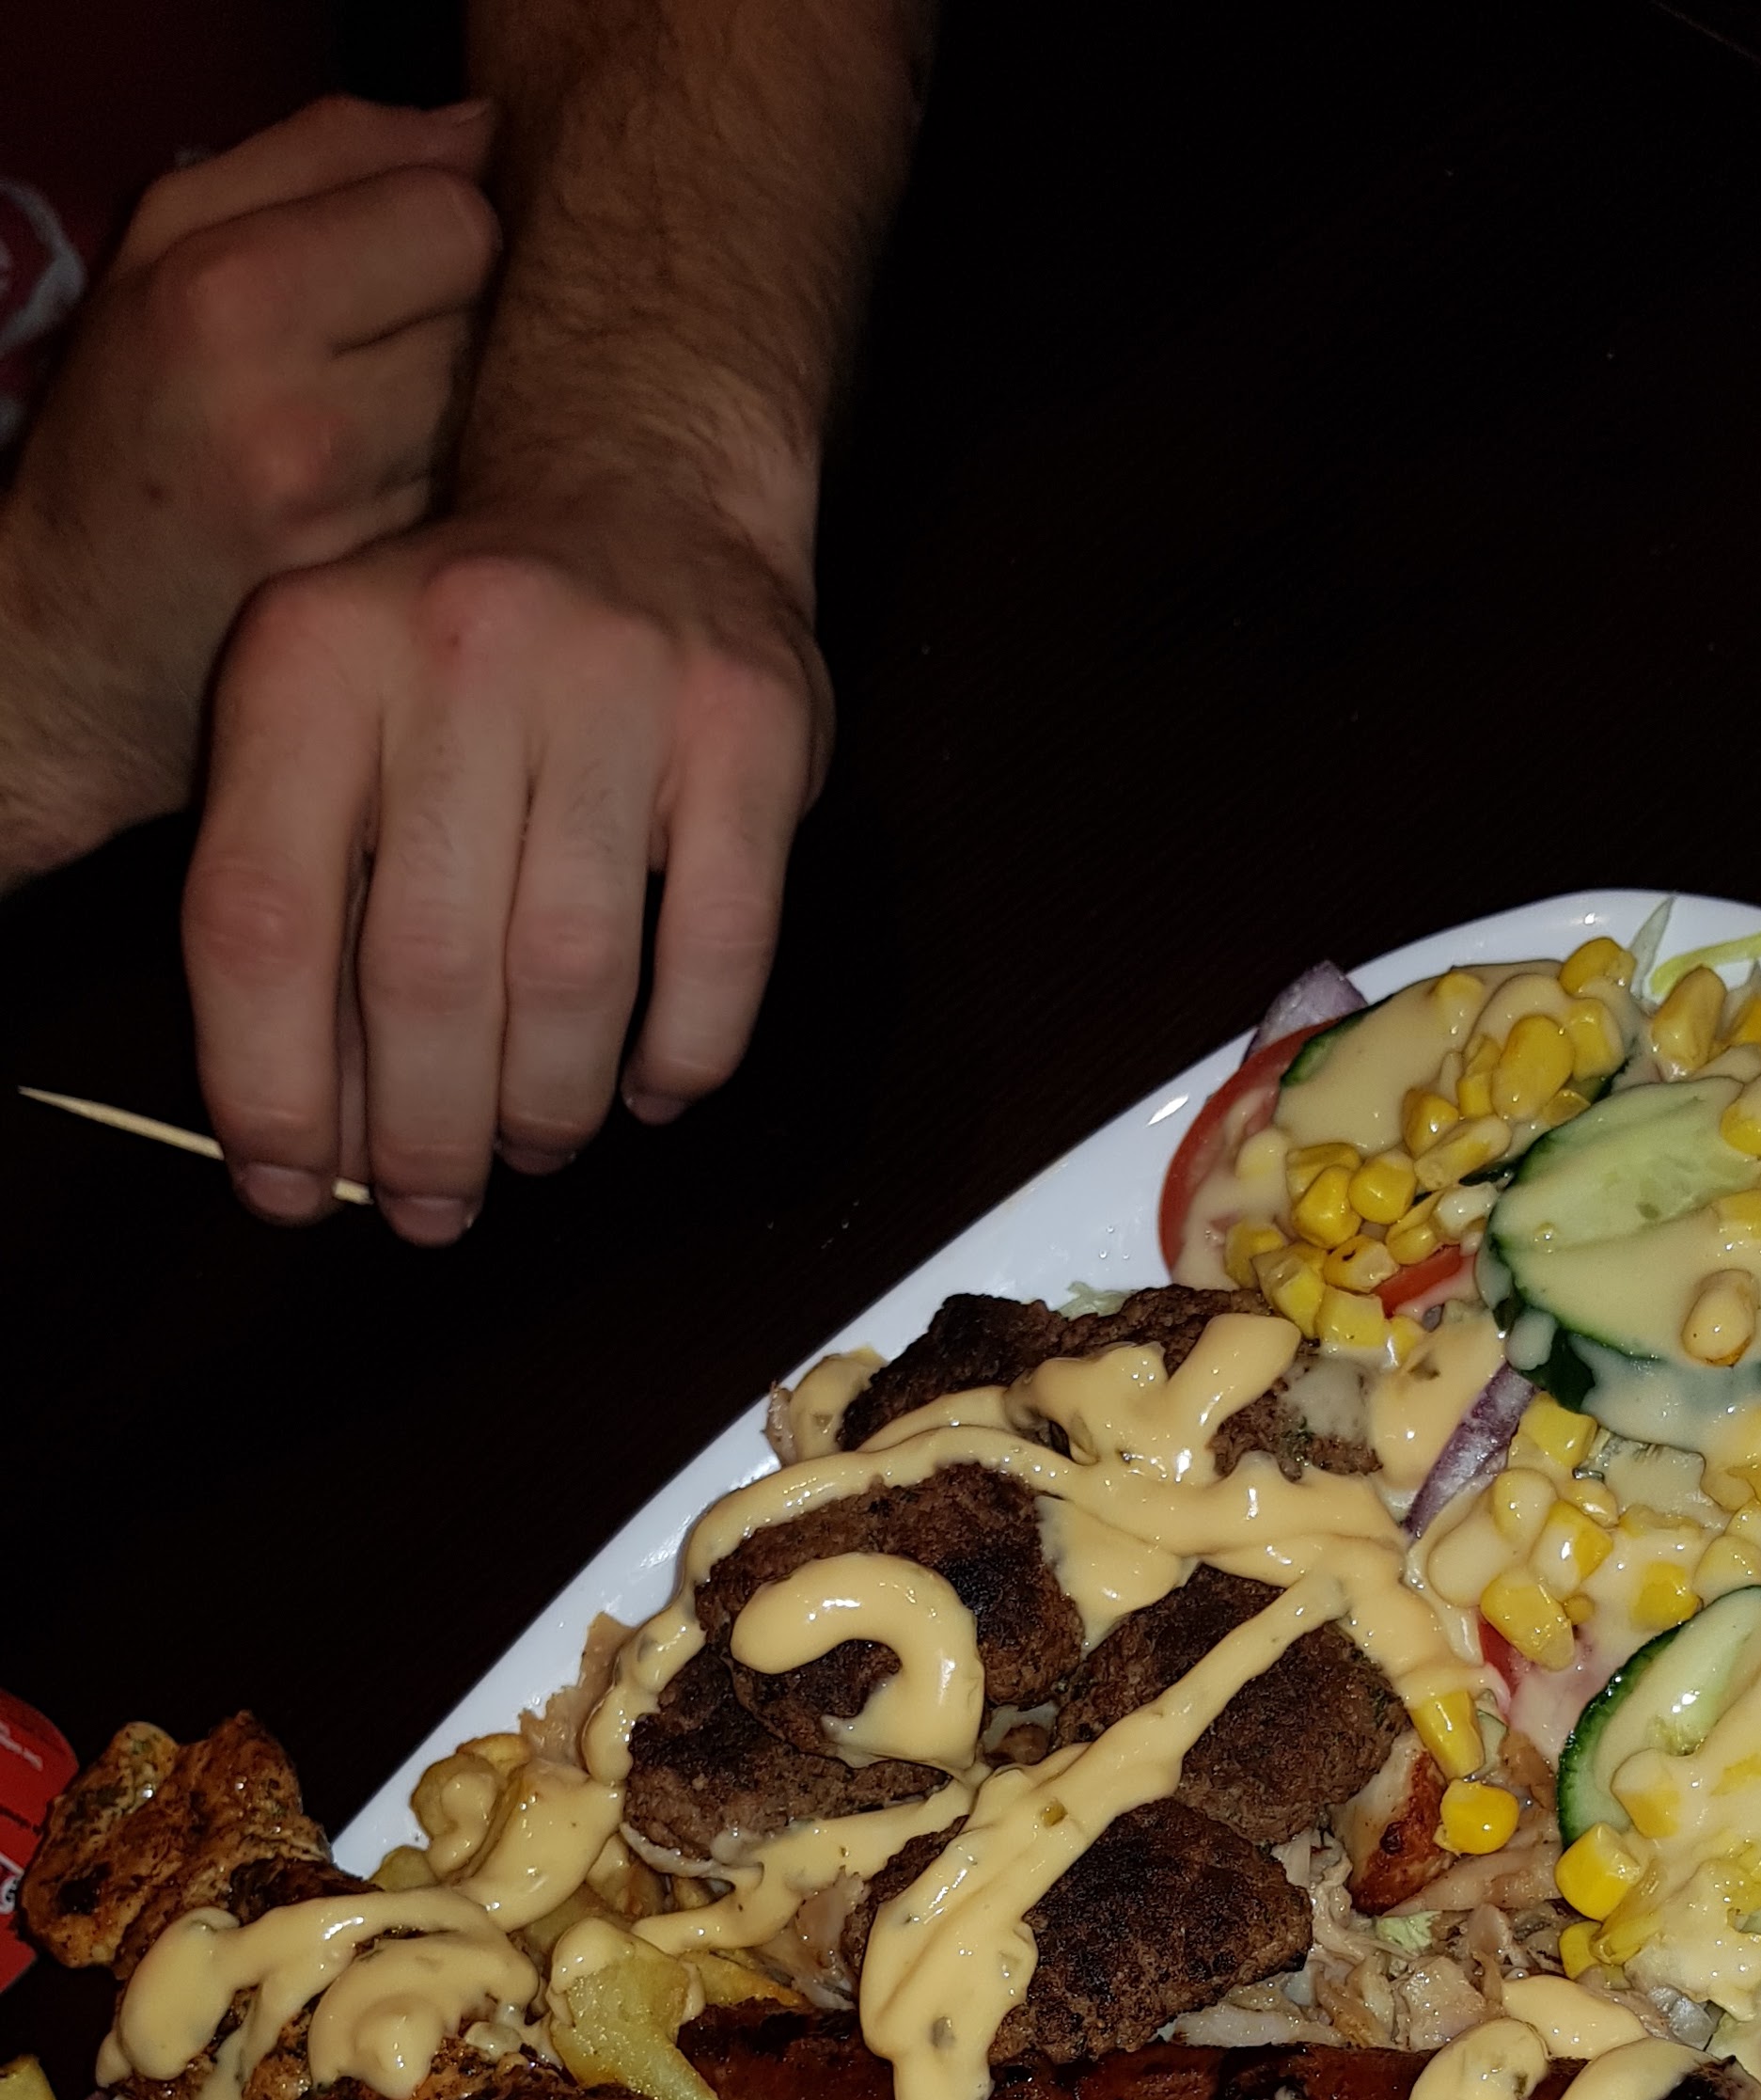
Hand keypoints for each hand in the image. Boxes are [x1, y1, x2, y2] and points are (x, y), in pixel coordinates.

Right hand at [0, 95, 498, 887]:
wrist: (85, 631)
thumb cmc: (134, 413)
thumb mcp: (170, 242)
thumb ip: (324, 154)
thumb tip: (481, 131)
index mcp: (234, 295)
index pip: (456, 216)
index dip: (440, 230)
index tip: (392, 265)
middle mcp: (302, 418)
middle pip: (495, 316)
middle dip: (458, 321)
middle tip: (381, 356)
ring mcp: (354, 530)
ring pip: (507, 417)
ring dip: (470, 415)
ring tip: (381, 435)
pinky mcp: (391, 606)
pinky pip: (486, 507)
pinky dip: (464, 499)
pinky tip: (395, 507)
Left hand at [182, 507, 829, 1240]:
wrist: (644, 484)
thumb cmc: (472, 659)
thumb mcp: (338, 728)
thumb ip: (313, 908)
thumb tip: (325, 1141)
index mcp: (315, 658)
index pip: (262, 918)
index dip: (272, 1088)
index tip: (293, 1189)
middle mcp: (458, 652)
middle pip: (424, 970)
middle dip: (426, 1134)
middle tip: (435, 1203)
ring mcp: (616, 684)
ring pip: (571, 977)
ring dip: (550, 1107)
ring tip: (538, 1143)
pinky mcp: (749, 727)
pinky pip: (720, 950)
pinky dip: (685, 1056)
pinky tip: (654, 1089)